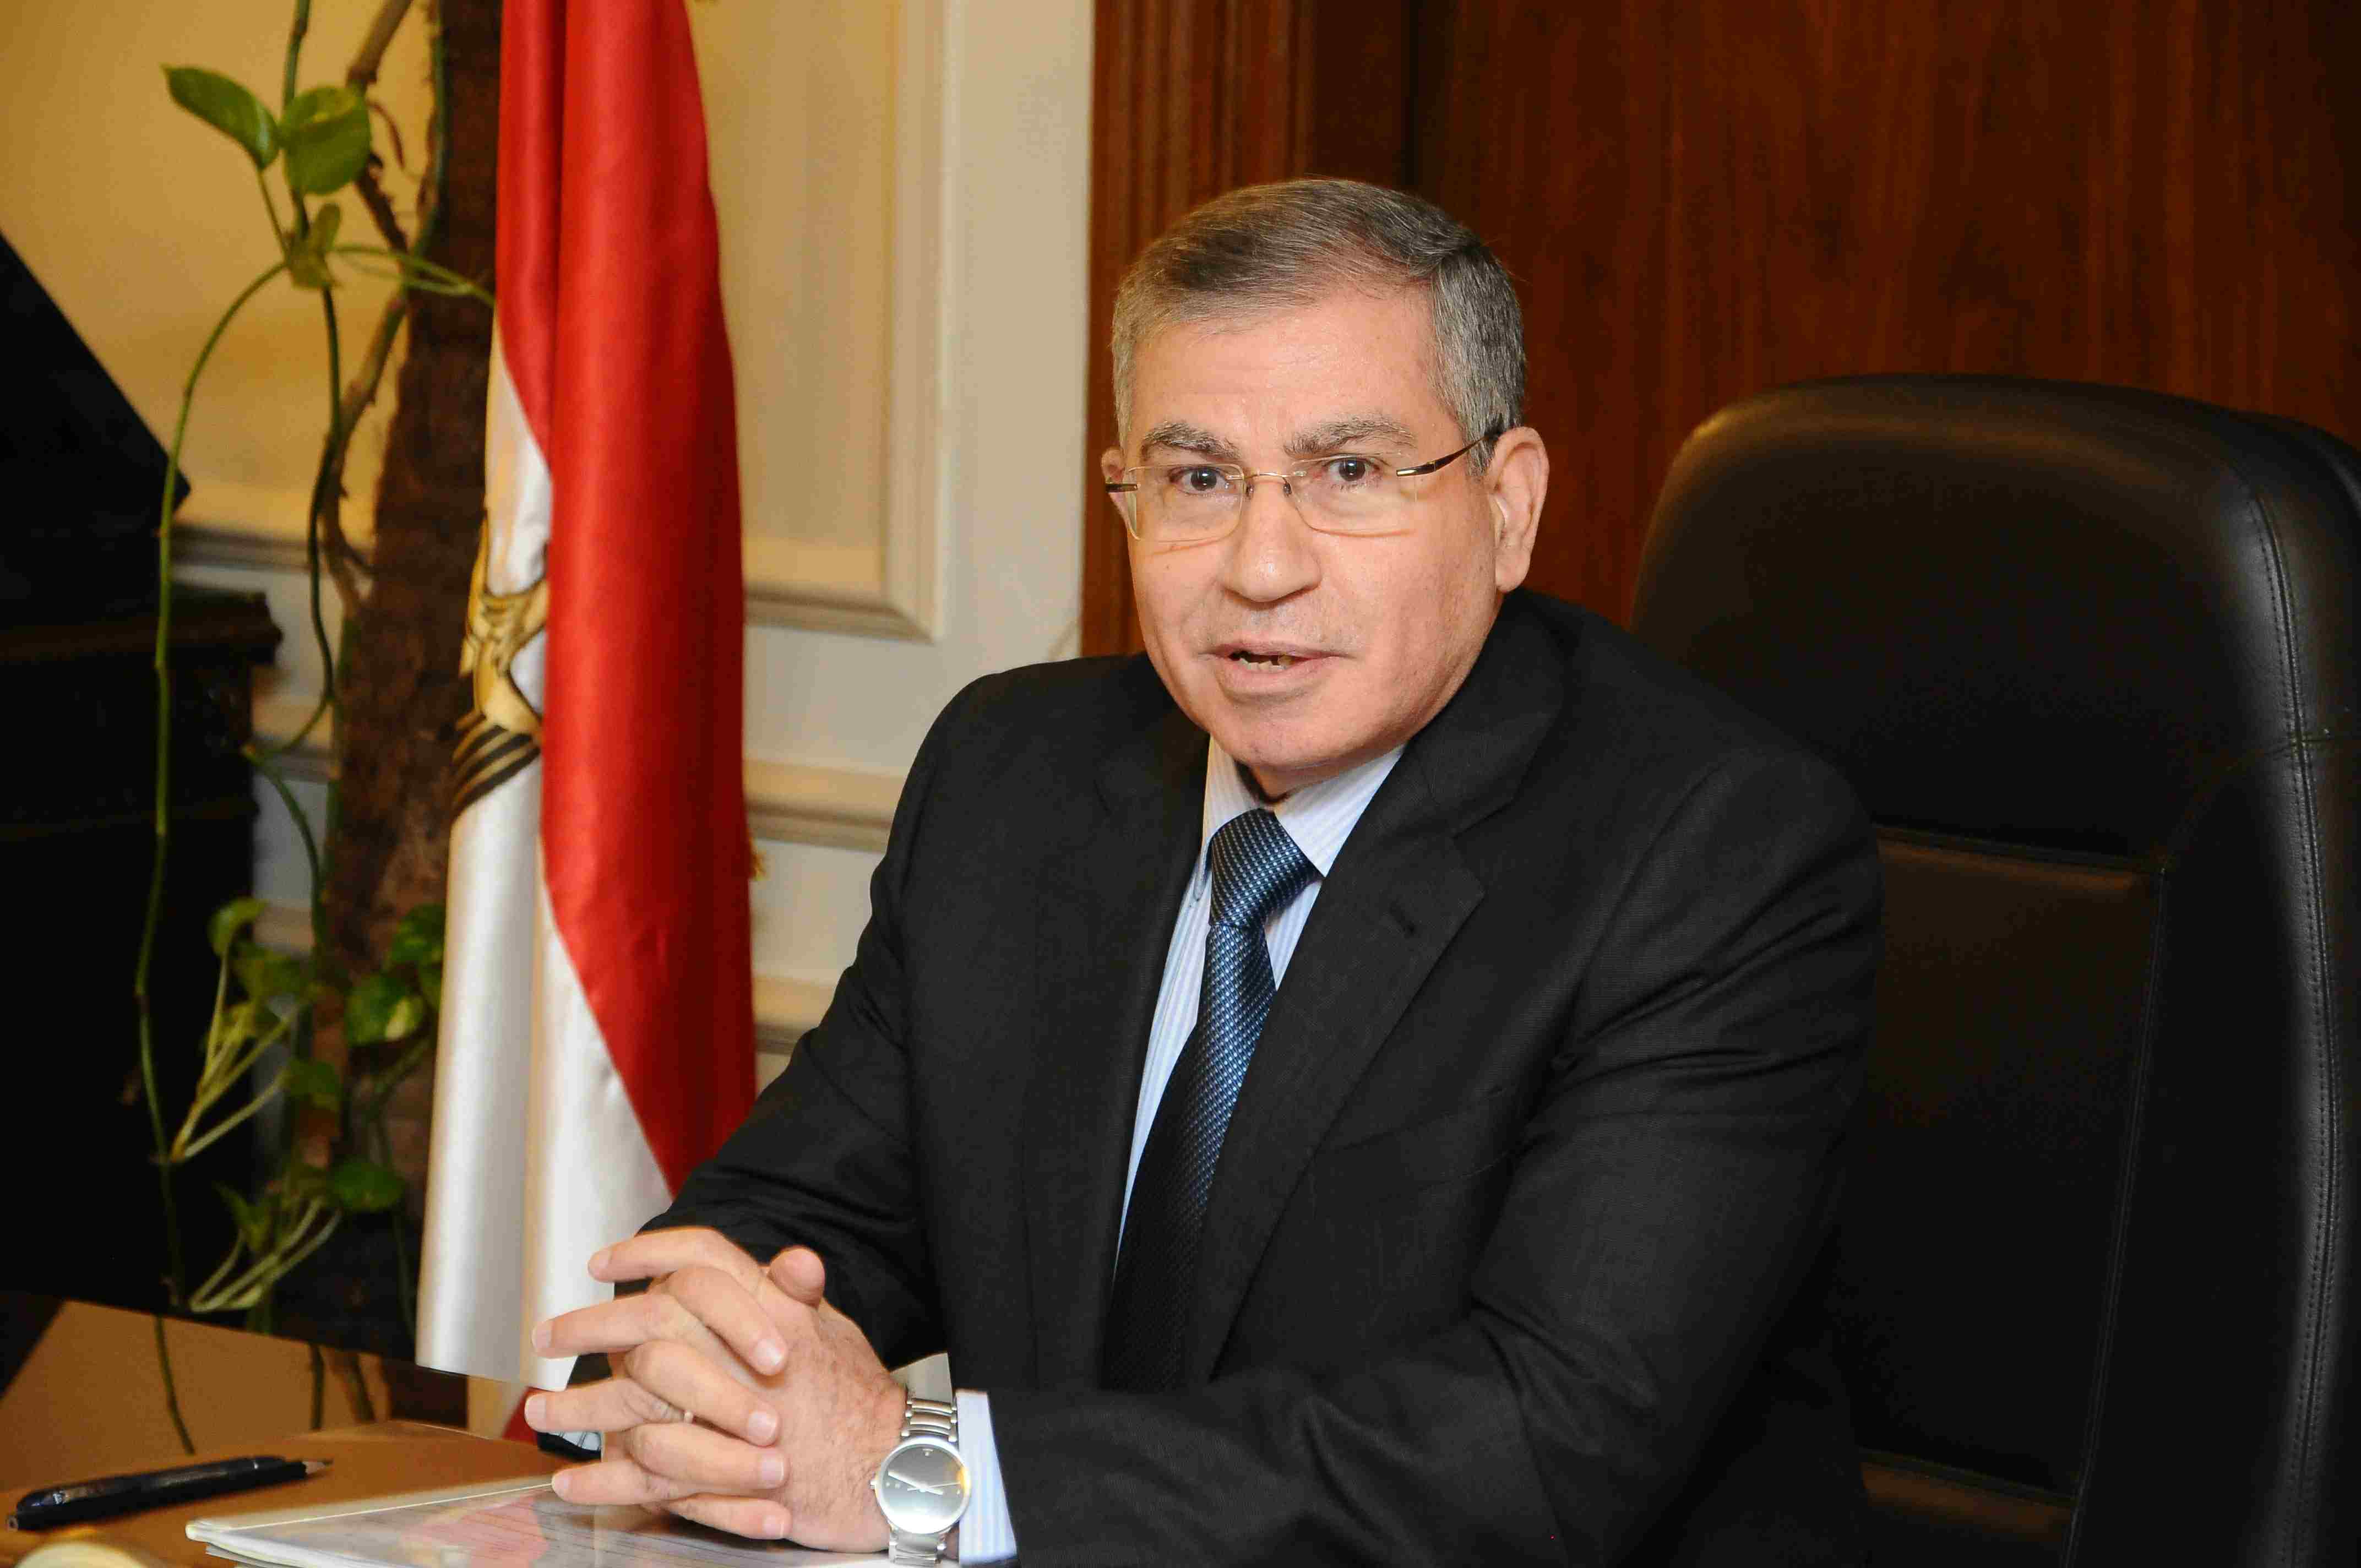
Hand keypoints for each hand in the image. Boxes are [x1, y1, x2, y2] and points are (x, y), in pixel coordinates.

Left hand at [524, 1228, 905, 1548]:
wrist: (889, 1468)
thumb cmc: (862, 1399)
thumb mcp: (835, 1335)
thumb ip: (799, 1300)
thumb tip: (791, 1257)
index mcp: (774, 1309)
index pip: (705, 1260)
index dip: (651, 1251)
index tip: (603, 1261)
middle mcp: (746, 1353)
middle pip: (653, 1323)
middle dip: (591, 1326)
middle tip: (546, 1334)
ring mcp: (730, 1414)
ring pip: (635, 1402)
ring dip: (580, 1408)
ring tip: (538, 1412)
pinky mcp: (721, 1474)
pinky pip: (646, 1475)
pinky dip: (603, 1483)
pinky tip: (570, 1484)